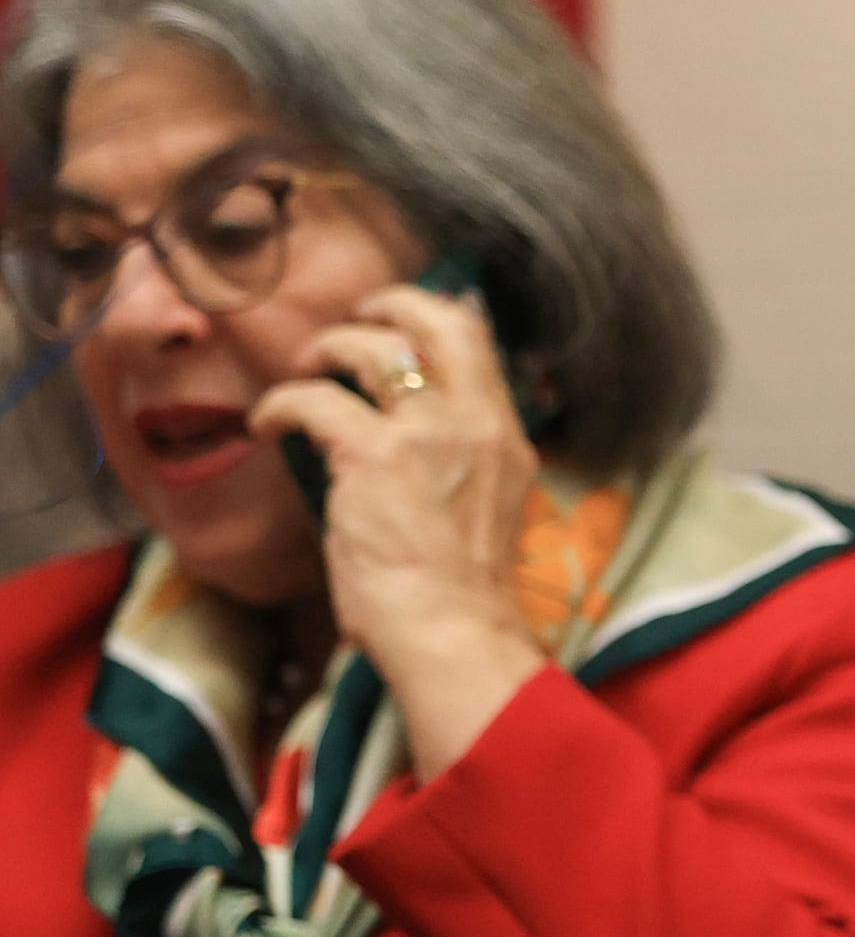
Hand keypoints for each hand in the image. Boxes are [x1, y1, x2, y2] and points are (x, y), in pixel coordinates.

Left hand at [248, 283, 545, 775]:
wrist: (454, 632)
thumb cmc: (461, 595)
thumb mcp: (487, 510)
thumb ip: (461, 464)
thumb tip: (406, 444)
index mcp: (505, 438)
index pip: (480, 347)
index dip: (436, 319)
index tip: (404, 325)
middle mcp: (475, 422)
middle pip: (441, 322)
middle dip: (392, 303)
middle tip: (358, 314)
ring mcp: (428, 434)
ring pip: (374, 348)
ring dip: (328, 347)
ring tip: (304, 365)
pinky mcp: (374, 456)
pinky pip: (313, 400)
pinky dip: (281, 403)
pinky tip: (266, 421)